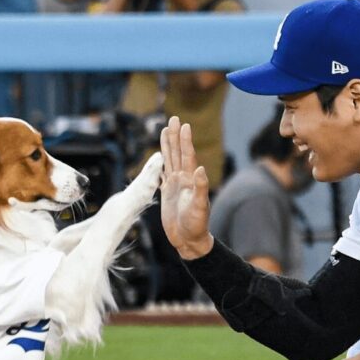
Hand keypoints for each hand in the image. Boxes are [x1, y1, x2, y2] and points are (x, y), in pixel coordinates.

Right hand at [159, 116, 213, 258]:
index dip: (185, 141)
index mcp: (191, 180)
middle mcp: (183, 179)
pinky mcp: (167, 193)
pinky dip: (160, 163)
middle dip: (175, 136)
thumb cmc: (197, 225)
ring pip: (170, 160)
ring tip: (165, 130)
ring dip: (168, 145)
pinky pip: (162, 173)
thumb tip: (200, 169)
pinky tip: (159, 155)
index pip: (187, 156)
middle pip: (178, 153)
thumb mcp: (200, 207)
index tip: (184, 125)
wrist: (189, 240)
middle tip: (173, 118)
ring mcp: (175, 185)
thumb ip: (200, 188)